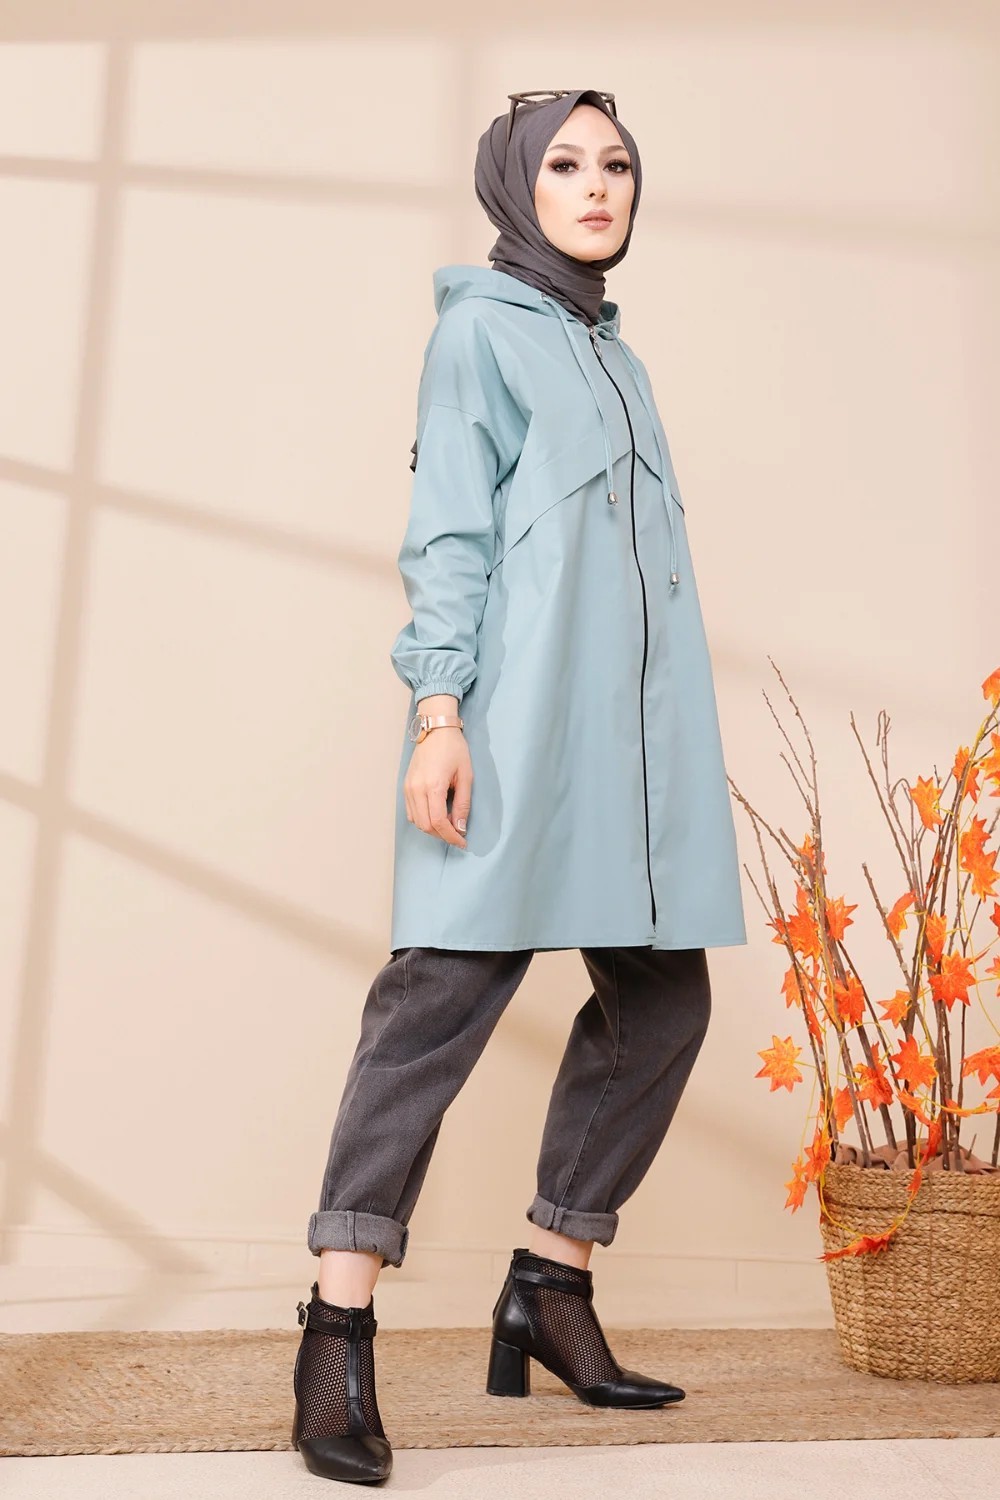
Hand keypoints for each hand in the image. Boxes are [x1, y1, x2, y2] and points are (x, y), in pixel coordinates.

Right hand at [404, 728, 471, 846]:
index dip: (451, 836)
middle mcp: (416, 789)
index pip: (439, 822)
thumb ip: (463, 803)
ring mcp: (408, 788)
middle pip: (426, 826)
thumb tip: (461, 827)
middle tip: (457, 835)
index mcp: (433, 786)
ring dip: (432, 829)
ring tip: (448, 826)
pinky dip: (422, 820)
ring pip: (416, 821)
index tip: (462, 842)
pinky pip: (411, 812)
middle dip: (442, 835)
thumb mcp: (466, 776)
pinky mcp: (406, 786)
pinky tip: (435, 816)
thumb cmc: (454, 749)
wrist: (436, 730)